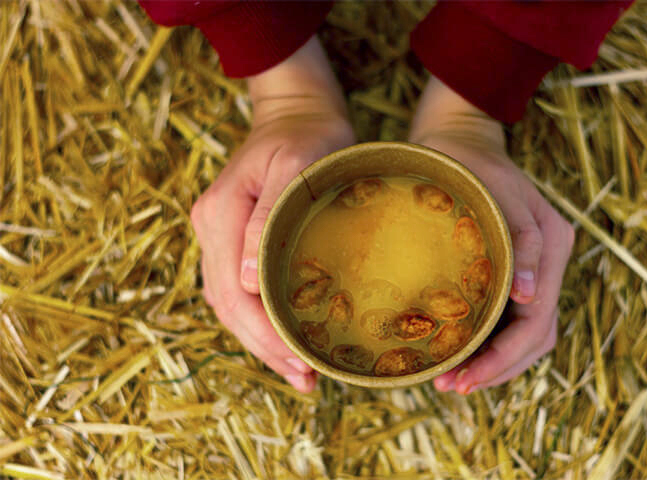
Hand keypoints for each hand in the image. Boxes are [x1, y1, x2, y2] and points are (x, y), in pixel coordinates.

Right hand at [191, 36, 354, 392]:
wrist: (298, 114)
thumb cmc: (308, 137)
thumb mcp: (295, 167)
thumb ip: (266, 220)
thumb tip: (248, 283)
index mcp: (219, 214)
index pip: (233, 293)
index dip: (264, 334)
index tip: (300, 362)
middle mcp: (209, 229)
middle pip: (227, 307)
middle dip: (265, 349)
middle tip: (306, 380)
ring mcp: (216, 235)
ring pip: (229, 305)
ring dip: (261, 342)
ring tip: (300, 374)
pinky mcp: (231, 238)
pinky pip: (238, 291)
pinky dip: (259, 321)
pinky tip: (284, 340)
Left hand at [409, 76, 574, 393]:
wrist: (458, 143)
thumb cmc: (464, 163)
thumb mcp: (487, 190)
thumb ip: (519, 240)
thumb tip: (532, 297)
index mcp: (552, 242)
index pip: (536, 320)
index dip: (502, 357)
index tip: (462, 379)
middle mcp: (551, 260)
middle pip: (537, 336)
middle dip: (496, 368)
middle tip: (452, 387)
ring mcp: (538, 267)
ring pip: (531, 334)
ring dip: (496, 363)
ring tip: (455, 381)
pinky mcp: (519, 271)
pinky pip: (515, 319)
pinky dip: (494, 344)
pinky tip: (465, 356)